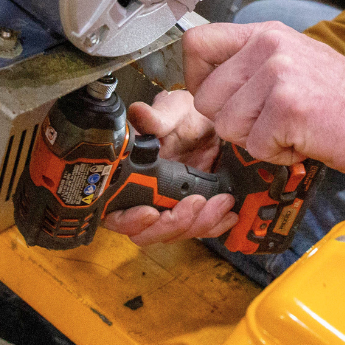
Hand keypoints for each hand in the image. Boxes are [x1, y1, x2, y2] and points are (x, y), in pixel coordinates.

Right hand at [102, 89, 236, 244]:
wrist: (208, 121)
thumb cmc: (181, 115)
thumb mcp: (171, 111)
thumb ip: (156, 117)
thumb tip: (139, 112)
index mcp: (129, 177)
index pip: (116, 213)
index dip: (130, 220)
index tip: (150, 213)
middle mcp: (144, 197)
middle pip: (148, 232)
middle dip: (172, 224)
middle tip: (195, 203)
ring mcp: (169, 206)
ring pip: (176, 233)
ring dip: (198, 224)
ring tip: (220, 201)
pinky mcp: (192, 210)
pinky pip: (198, 229)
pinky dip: (213, 226)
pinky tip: (228, 214)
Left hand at [184, 20, 344, 175]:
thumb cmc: (344, 100)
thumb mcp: (294, 62)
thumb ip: (252, 65)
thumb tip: (205, 86)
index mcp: (266, 33)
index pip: (198, 43)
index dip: (195, 79)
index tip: (218, 99)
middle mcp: (269, 46)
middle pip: (205, 96)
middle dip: (231, 121)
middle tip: (269, 122)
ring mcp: (278, 74)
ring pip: (226, 125)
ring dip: (256, 140)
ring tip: (290, 130)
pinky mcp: (288, 107)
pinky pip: (254, 146)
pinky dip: (277, 155)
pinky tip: (303, 141)